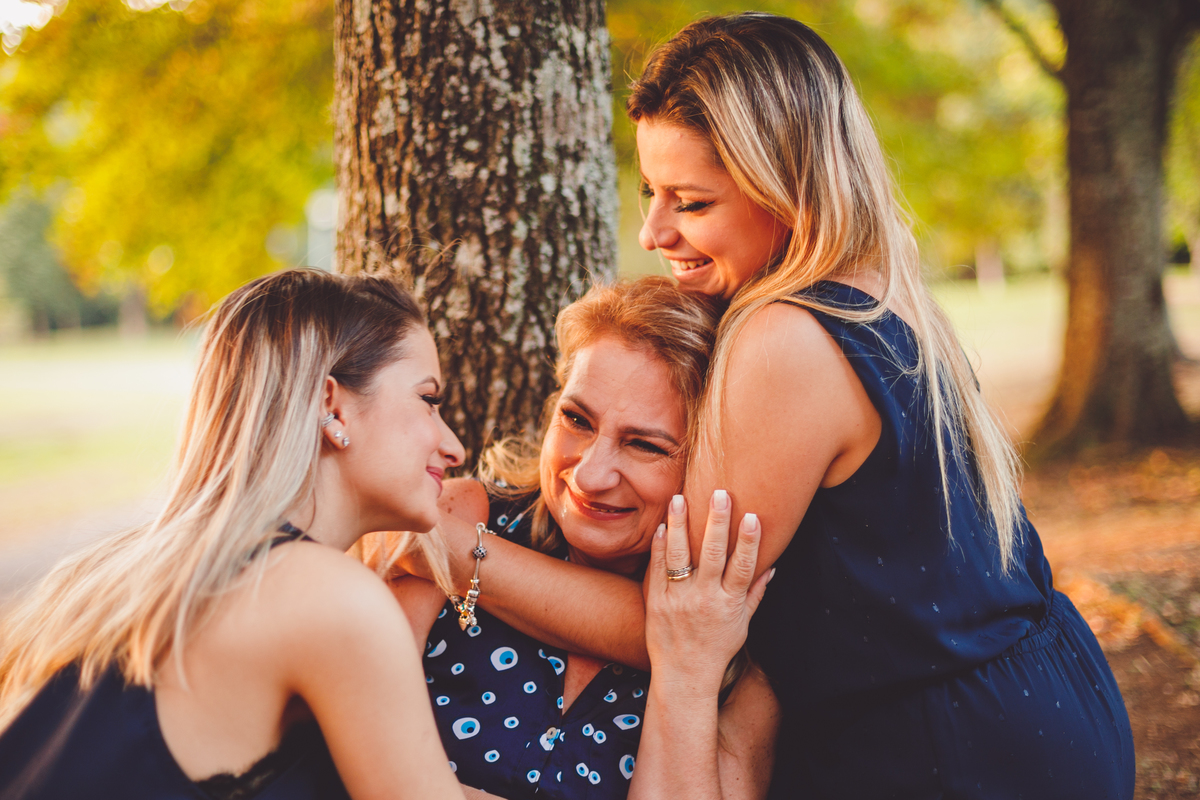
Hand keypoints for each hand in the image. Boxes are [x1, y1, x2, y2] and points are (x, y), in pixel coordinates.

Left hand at [644, 490, 772, 691]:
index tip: (752, 516)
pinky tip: (662, 526)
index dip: (748, 541)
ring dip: (680, 525)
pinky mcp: (656, 602)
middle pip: (712, 555)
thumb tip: (771, 567)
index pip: (742, 567)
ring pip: (679, 556)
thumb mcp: (742, 624)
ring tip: (680, 498)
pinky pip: (657, 569)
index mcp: (729, 604)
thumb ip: (755, 594)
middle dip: (716, 523)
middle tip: (719, 494)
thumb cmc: (717, 648)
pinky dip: (660, 547)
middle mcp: (704, 600)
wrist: (684, 675)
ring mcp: (678, 600)